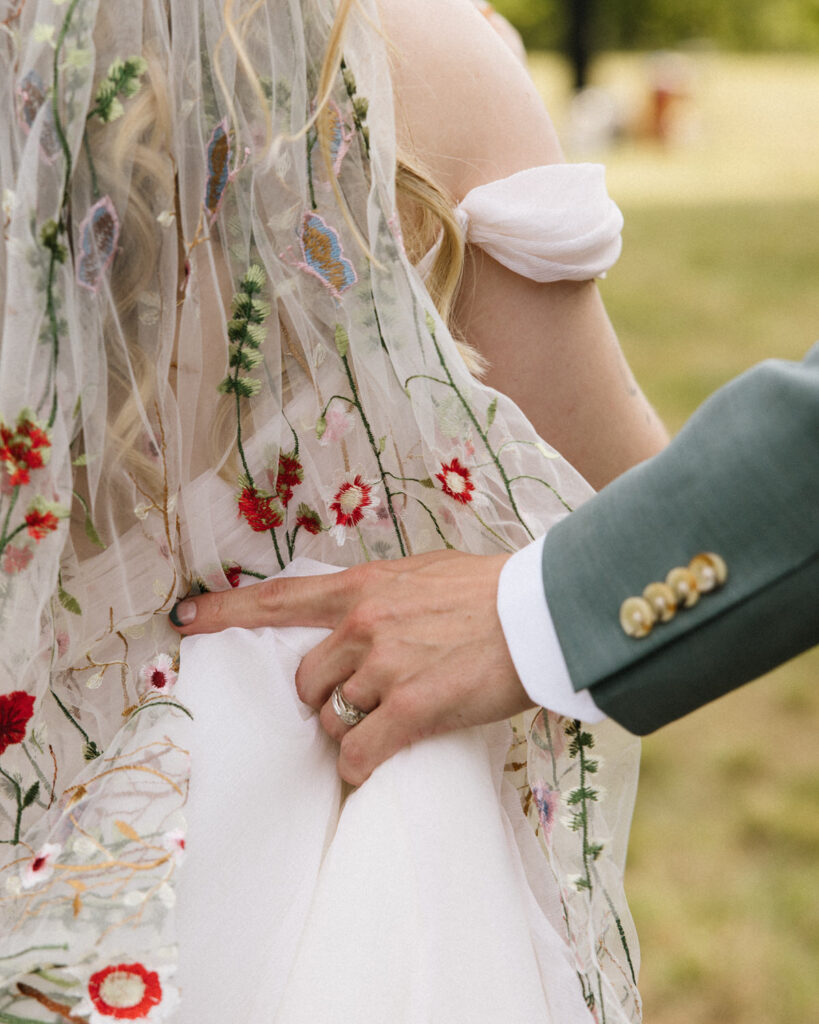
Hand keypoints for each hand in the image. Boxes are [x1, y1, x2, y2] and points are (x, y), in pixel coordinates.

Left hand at [169, 551, 532, 783]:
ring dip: (348, 728)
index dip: (226, 610)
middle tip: (359, 700)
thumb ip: (380, 594)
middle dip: (323, 696)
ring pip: (331, 718)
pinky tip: (374, 763)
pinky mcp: (411, 708)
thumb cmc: (488, 591)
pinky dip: (359, 765)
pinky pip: (358, 752)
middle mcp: (362, 626)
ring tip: (388, 722)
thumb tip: (355, 617)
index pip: (279, 598)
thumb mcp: (423, 574)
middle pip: (306, 680)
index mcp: (362, 588)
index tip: (186, 618)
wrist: (539, 612)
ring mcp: (383, 667)